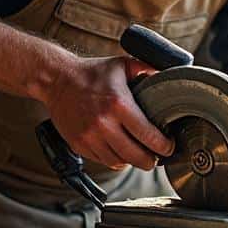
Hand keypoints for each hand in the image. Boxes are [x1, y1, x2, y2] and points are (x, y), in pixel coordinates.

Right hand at [42, 54, 173, 169]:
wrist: (56, 80)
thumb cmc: (92, 72)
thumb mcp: (122, 65)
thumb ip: (147, 69)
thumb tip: (171, 75)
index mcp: (119, 104)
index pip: (148, 135)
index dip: (164, 146)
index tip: (169, 147)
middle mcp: (104, 123)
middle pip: (136, 156)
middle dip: (151, 161)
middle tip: (157, 157)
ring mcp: (89, 136)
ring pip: (120, 162)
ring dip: (132, 161)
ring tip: (139, 154)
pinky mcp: (79, 144)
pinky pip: (103, 161)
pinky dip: (115, 160)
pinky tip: (121, 152)